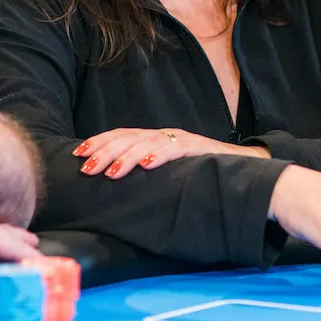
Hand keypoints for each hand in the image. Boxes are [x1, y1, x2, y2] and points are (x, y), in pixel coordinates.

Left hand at [73, 127, 268, 178]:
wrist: (242, 166)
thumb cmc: (200, 172)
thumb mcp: (167, 171)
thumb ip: (146, 172)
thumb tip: (112, 185)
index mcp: (154, 139)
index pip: (121, 135)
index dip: (99, 142)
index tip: (78, 155)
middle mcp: (164, 135)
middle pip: (128, 137)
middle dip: (104, 151)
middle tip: (86, 168)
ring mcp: (180, 140)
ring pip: (147, 142)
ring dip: (126, 156)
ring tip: (110, 171)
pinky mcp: (197, 148)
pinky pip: (175, 149)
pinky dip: (159, 155)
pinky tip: (146, 164)